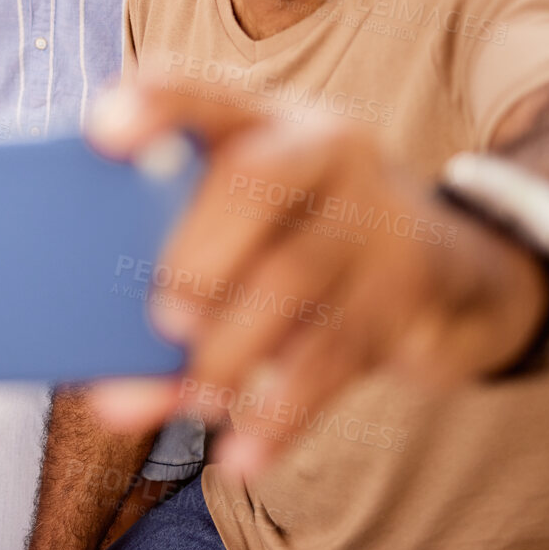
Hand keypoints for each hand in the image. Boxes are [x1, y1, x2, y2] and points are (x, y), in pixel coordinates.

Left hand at [84, 83, 545, 478]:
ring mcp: (373, 218)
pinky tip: (239, 456)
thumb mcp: (247, 225)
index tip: (99, 132)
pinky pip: (334, 357)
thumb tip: (104, 383)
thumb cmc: (299, 239)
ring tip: (194, 397)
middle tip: (160, 318)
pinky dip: (279, 415)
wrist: (449, 268)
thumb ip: (171, 267)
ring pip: (294, 278)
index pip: (202, 93)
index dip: (153, 105)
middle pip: (257, 180)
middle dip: (200, 249)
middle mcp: (324, 149)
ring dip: (231, 350)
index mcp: (263, 118)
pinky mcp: (405, 293)